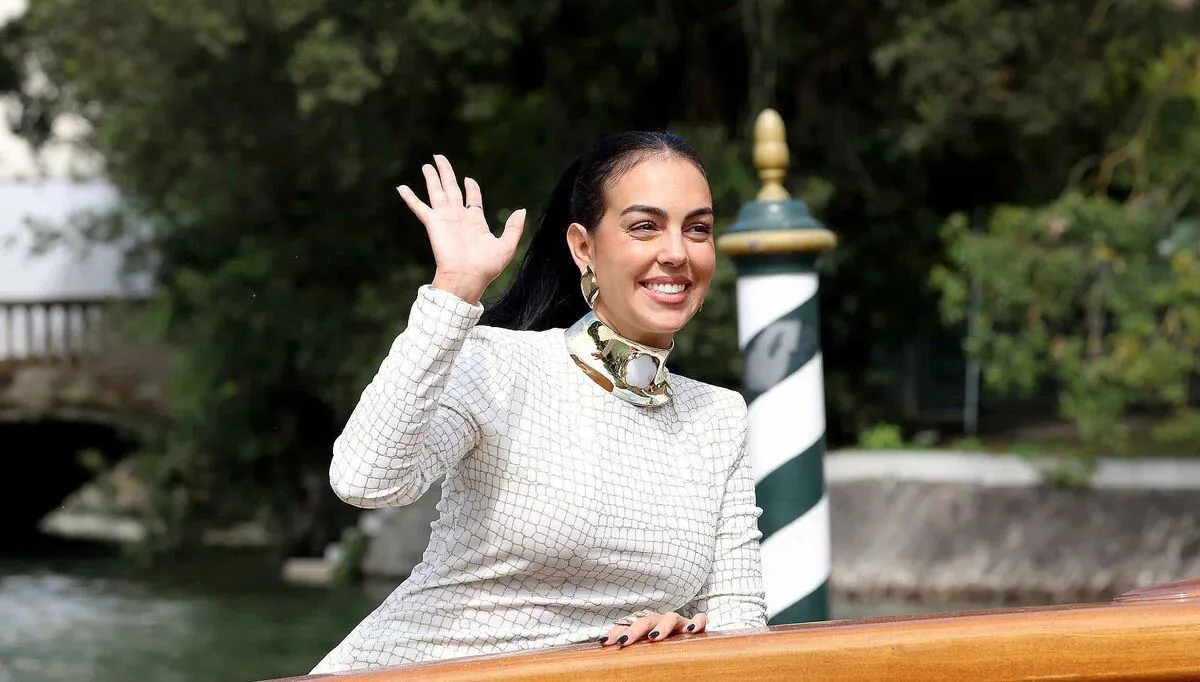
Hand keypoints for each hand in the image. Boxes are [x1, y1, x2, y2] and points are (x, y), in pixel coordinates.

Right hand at [397, 154, 525, 303]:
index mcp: (475, 221)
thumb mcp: (507, 246)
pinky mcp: (433, 223)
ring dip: (432, 177)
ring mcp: (445, 218)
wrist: (467, 278)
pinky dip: (410, 197)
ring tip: (427, 164)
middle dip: (446, 173)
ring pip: (437, 191)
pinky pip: (419, 207)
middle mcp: (458, 217)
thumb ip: (514, 227)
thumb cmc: (486, 267)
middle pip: (452, 188)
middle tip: (440, 157)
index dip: (471, 188)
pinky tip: (401, 187)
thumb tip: (521, 210)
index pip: (472, 198)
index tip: (469, 179)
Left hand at [598, 611, 706, 647]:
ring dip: (662, 626)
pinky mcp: (695, 626)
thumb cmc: (662, 649)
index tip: (604, 642)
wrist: (691, 647)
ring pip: (670, 617)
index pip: (628, 624)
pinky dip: (696, 622)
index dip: (616, 631)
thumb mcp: (644, 649)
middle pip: (646, 619)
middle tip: (623, 641)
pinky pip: (699, 619)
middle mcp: (659, 621)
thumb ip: (632, 652)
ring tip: (654, 637)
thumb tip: (607, 657)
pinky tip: (691, 630)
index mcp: (645, 625)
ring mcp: (678, 622)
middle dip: (634, 630)